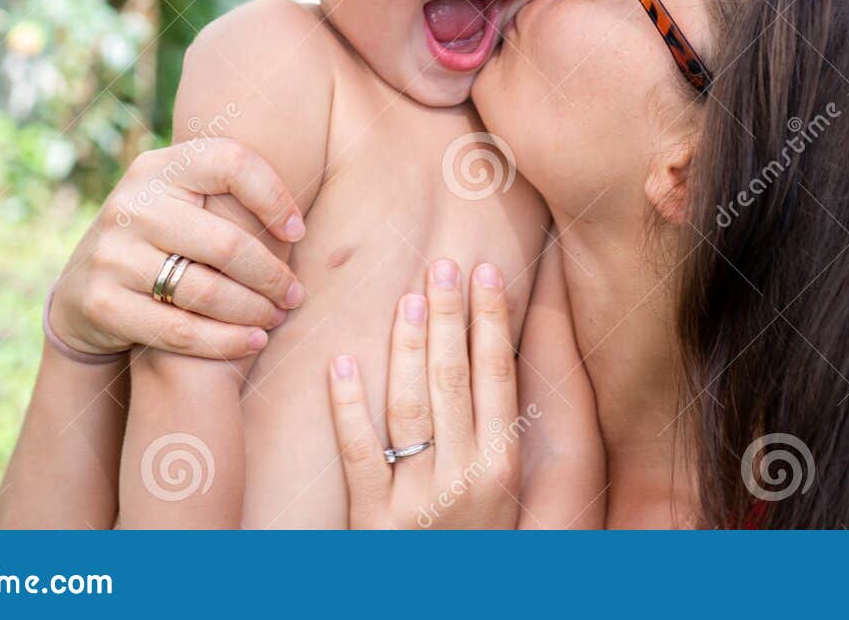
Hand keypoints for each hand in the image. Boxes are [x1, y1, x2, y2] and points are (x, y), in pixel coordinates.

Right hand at [48, 138, 306, 359]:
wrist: (81, 292)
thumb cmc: (161, 241)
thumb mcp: (179, 202)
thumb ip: (224, 194)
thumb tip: (302, 213)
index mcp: (158, 168)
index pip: (231, 163)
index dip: (274, 196)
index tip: (298, 231)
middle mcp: (131, 205)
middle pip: (227, 242)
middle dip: (272, 274)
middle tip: (295, 294)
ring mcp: (112, 254)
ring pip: (207, 291)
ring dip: (254, 311)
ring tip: (277, 317)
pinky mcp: (102, 303)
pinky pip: (180, 330)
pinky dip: (225, 341)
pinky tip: (253, 342)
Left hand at [327, 259, 521, 528]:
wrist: (440, 609)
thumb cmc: (478, 542)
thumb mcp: (507, 492)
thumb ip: (500, 430)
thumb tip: (500, 355)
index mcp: (502, 467)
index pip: (498, 376)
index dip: (492, 320)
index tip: (488, 271)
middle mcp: (465, 479)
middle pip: (454, 380)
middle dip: (450, 316)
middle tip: (444, 263)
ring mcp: (416, 499)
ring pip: (410, 407)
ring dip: (407, 346)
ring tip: (408, 297)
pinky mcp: (371, 520)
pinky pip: (357, 452)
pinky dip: (348, 405)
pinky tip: (341, 362)